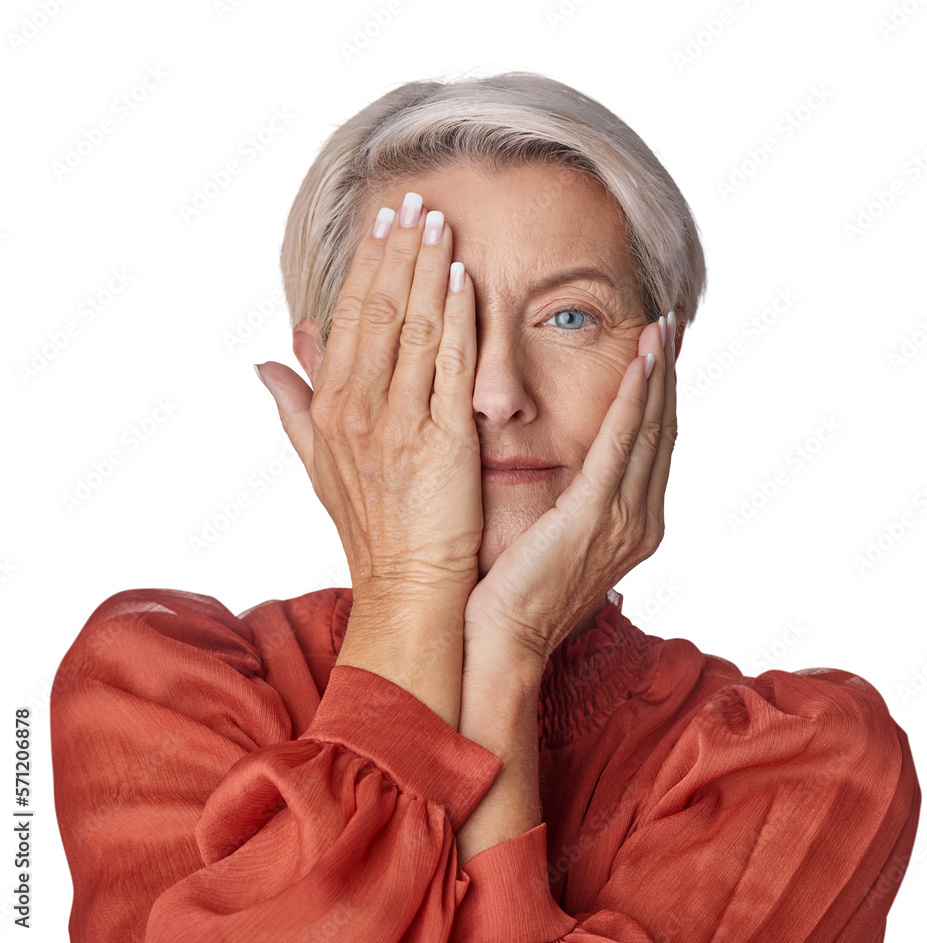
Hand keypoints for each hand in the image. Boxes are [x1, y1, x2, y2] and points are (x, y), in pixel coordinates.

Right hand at [256, 194, 482, 599]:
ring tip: (440, 221)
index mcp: (331, 410)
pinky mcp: (445, 442)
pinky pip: (450, 368)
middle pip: (378, 313)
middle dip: (397, 251)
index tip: (382, 222)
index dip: (366, 266)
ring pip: (413, 330)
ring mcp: (402, 425)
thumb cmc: (370, 529)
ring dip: (426, 270)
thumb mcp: (318, 466)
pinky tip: (463, 280)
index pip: (348, 320)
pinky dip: (456, 320)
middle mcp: (360, 410)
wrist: (407, 587)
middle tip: (414, 198)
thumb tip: (266, 360)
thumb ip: (293, 408)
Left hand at [463, 311, 677, 668]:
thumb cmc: (516, 594)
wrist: (502, 642)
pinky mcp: (593, 516)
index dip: (661, 396)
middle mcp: (640, 522)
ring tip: (663, 328)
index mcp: (635, 527)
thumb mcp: (558, 543)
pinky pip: (619, 445)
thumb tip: (573, 484)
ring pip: (649, 430)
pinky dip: (633, 400)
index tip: (661, 353)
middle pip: (662, 431)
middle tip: (673, 325)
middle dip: (668, 374)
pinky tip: (640, 364)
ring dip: (657, 374)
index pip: (654, 447)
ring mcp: (623, 521)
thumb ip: (578, 509)